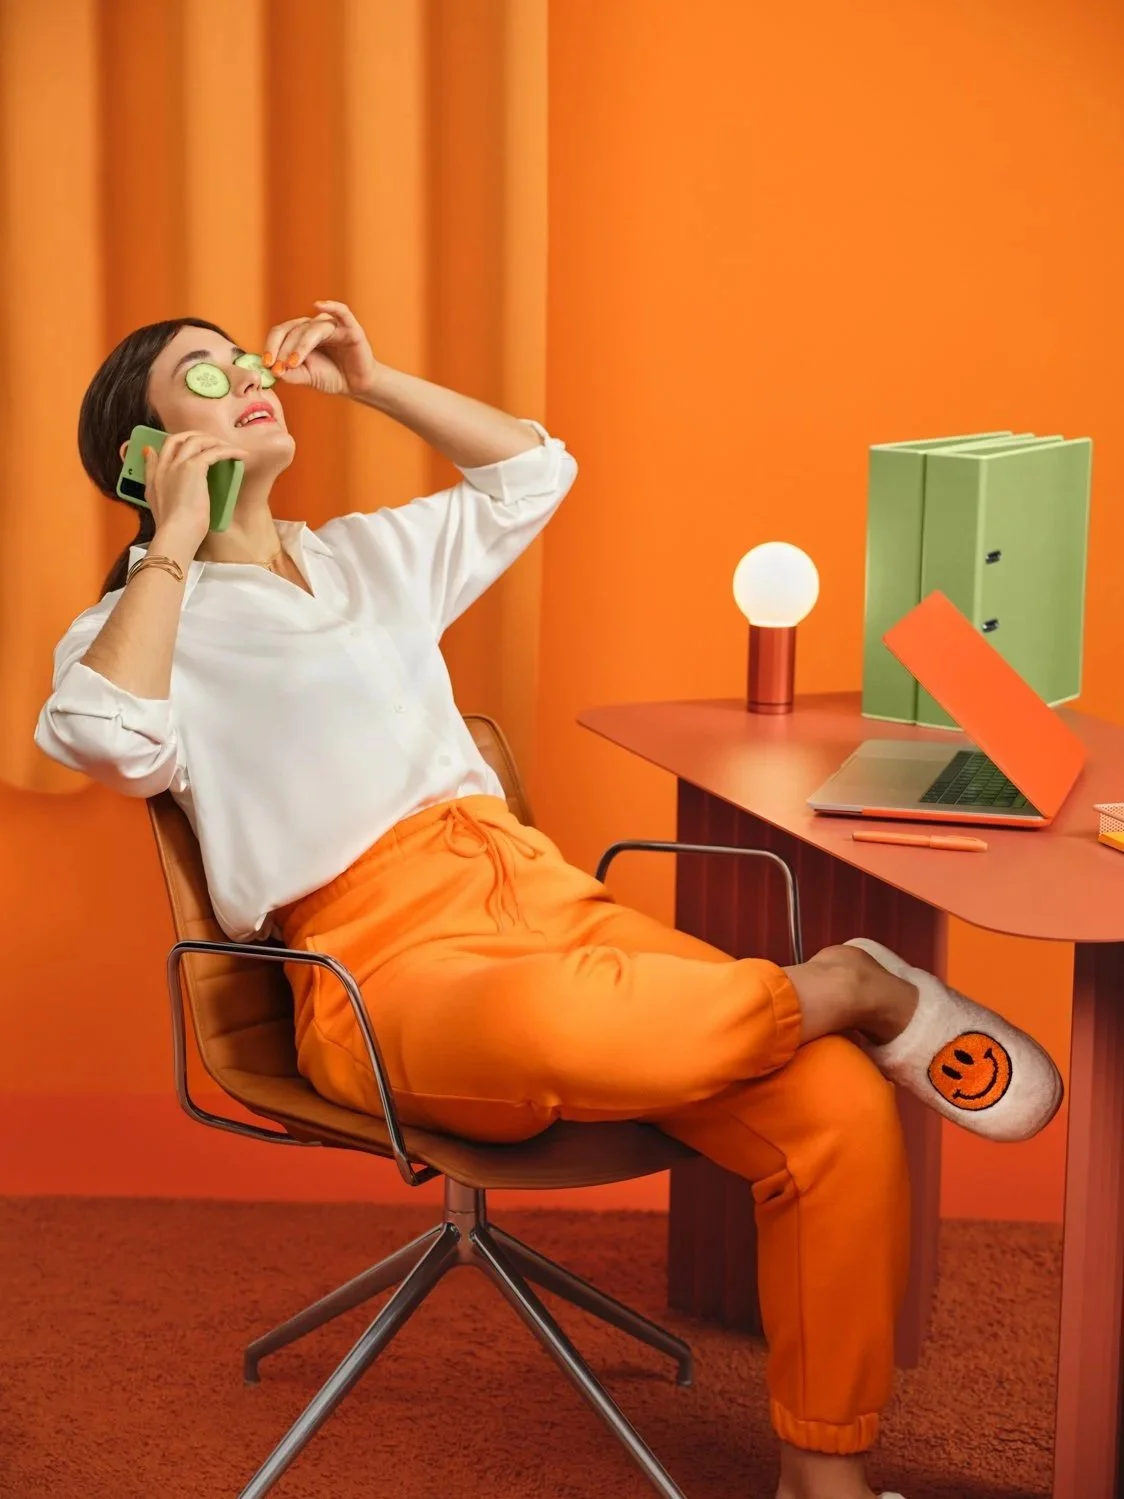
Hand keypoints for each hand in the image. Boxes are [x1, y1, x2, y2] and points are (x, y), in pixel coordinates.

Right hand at [143, 432, 247, 553]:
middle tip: (214, 443)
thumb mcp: (154, 501)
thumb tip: (149, 457)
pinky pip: (214, 451)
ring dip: (215, 441)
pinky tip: (240, 455)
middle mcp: (165, 465)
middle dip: (197, 436)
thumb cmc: (171, 525)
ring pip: (197, 440)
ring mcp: (178, 464)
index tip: (189, 445)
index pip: (162, 448)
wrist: (176, 532)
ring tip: (230, 448)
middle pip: (179, 438)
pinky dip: (229, 450)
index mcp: (155, 474)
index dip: (177, 443)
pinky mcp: (194, 467)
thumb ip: (152, 479)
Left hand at [260, 300, 380, 398]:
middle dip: (283, 349)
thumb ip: (290, 374)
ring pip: (313, 329)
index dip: (271, 346)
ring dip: (300, 345)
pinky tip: (319, 306)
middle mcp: (314, 326)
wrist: (356, 384)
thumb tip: (273, 371)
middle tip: (278, 368)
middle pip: (293, 330)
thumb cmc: (331, 376)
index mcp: (300, 333)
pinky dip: (332, 306)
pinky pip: (342, 313)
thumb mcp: (306, 377)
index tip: (267, 364)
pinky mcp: (351, 329)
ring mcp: (332, 326)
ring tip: (293, 363)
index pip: (281, 333)